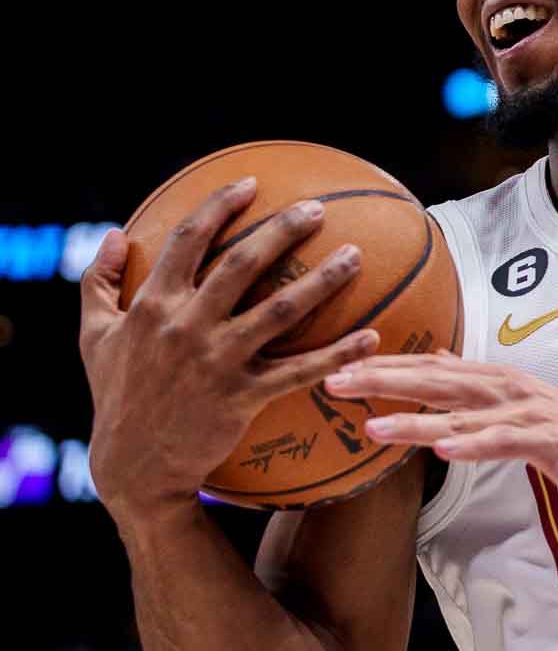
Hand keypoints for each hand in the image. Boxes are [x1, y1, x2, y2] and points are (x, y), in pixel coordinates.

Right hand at [80, 178, 377, 522]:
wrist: (135, 467)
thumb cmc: (117, 395)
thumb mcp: (94, 337)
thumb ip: (98, 282)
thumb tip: (113, 233)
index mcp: (151, 305)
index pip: (187, 239)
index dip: (219, 205)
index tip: (250, 183)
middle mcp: (185, 326)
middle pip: (243, 263)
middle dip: (283, 230)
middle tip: (318, 209)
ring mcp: (216, 360)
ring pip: (280, 310)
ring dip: (322, 281)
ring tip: (355, 257)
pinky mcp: (243, 397)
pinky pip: (299, 371)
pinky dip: (338, 354)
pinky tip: (372, 337)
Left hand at [335, 357, 557, 509]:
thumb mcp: (521, 406)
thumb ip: (477, 386)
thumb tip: (438, 359)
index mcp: (500, 381)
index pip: (431, 368)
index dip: (384, 366)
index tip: (336, 366)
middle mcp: (511, 389)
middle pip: (437, 380)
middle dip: (383, 380)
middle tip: (331, 381)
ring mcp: (530, 415)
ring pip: (463, 413)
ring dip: (416, 419)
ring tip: (371, 427)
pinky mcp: (550, 443)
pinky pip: (505, 443)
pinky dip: (474, 445)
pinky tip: (444, 451)